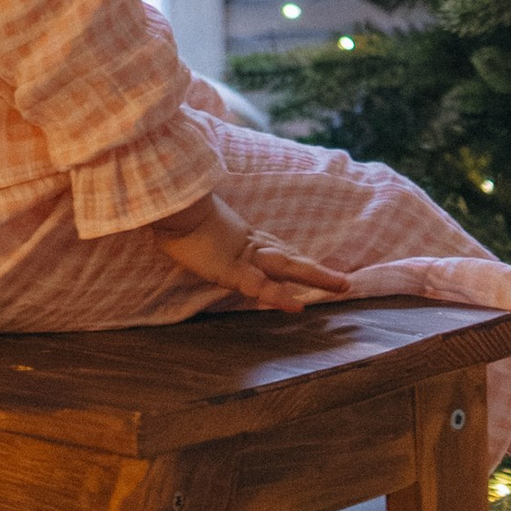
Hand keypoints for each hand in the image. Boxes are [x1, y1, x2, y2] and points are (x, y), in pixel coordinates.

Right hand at [149, 192, 354, 312]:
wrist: (165, 205)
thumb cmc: (173, 215)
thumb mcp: (192, 229)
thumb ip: (201, 232)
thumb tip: (190, 231)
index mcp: (240, 236)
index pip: (277, 251)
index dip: (298, 260)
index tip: (317, 268)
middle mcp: (248, 245)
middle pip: (291, 258)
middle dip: (318, 271)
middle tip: (345, 282)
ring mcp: (242, 256)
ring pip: (287, 267)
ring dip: (316, 277)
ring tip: (341, 286)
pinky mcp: (230, 268)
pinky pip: (259, 286)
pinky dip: (278, 297)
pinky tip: (297, 306)